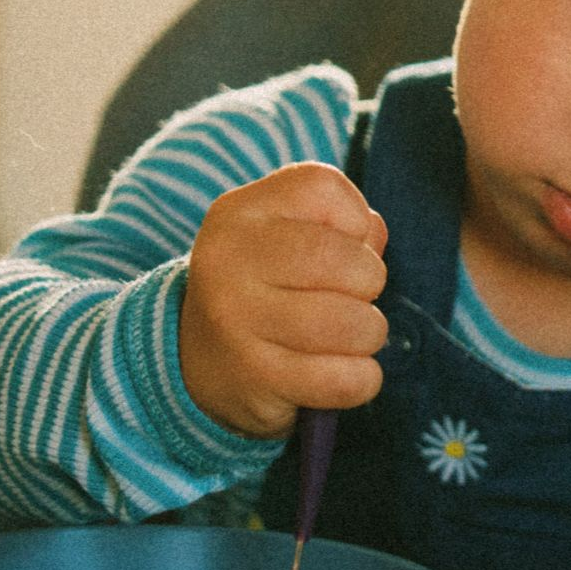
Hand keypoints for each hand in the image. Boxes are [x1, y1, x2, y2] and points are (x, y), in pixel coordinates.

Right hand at [178, 163, 389, 438]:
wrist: (197, 357)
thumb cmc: (269, 283)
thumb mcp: (289, 233)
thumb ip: (345, 225)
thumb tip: (373, 243)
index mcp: (240, 212)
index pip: (325, 189)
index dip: (356, 221)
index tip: (341, 247)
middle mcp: (229, 261)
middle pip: (350, 262)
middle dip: (371, 283)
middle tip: (353, 297)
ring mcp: (236, 321)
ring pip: (354, 326)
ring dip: (370, 335)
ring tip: (347, 337)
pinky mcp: (254, 378)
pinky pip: (345, 380)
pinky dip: (361, 379)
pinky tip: (339, 372)